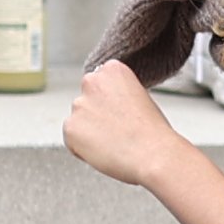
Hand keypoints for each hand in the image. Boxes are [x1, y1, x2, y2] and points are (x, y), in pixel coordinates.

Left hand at [57, 55, 197, 195]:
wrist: (153, 153)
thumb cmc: (153, 131)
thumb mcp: (140, 98)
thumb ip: (118, 95)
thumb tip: (108, 106)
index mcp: (112, 70)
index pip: (100, 83)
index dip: (110, 102)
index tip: (121, 112)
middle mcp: (92, 81)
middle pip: (87, 100)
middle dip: (95, 113)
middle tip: (115, 129)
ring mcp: (78, 104)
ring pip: (78, 120)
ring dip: (89, 131)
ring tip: (113, 142)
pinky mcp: (70, 127)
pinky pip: (72, 140)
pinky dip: (82, 148)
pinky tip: (103, 151)